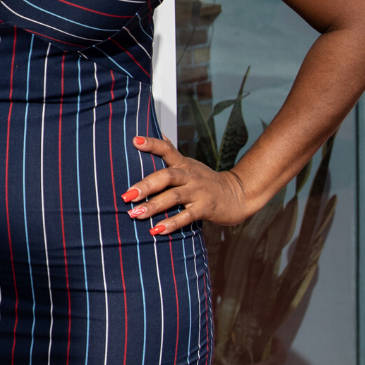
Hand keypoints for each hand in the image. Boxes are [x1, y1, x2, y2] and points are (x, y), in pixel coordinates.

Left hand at [124, 136, 253, 233]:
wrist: (237, 195)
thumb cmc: (205, 180)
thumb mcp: (189, 164)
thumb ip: (172, 152)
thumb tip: (158, 134)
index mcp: (183, 164)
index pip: (167, 149)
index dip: (152, 144)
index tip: (135, 141)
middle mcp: (190, 176)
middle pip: (166, 176)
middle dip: (145, 185)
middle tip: (127, 195)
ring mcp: (198, 192)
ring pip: (174, 197)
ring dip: (153, 206)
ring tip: (135, 214)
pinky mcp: (205, 208)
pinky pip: (186, 216)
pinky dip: (171, 223)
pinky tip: (156, 230)